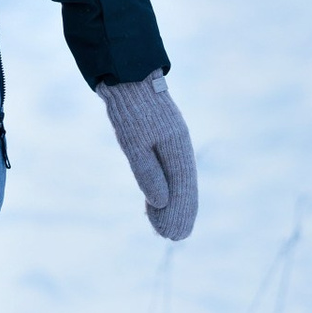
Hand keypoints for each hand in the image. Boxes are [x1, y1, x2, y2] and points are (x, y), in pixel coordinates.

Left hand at [100, 76, 196, 242]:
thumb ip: (147, 172)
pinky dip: (166, 187)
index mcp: (178, 149)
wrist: (127, 75)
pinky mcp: (162, 139)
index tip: (173, 235)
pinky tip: (158, 200)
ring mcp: (172, 142)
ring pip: (178, 179)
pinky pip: (170, 170)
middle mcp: (180, 147)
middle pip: (184, 187)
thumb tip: (160, 202)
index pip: (183, 190)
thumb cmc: (130, 108)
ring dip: (173, 203)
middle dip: (179, 213)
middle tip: (173, 237)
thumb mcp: (135, 143)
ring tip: (165, 225)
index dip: (180, 214)